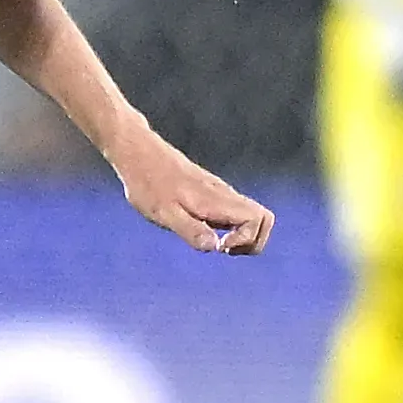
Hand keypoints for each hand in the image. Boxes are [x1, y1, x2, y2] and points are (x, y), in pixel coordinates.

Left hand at [113, 132, 273, 255]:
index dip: (247, 240)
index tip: (220, 246)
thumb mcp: (164, 213)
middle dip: (252, 241)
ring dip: (241, 236)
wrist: (138, 153)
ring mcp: (219, 192)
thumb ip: (190, 230)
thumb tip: (215, 247)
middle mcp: (224, 194)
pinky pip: (236, 212)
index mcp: (216, 200)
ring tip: (216, 244)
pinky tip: (206, 231)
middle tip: (223, 248)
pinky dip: (231, 228)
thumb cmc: (148, 184)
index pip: (258, 219)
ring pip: (251, 215)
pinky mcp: (210, 192)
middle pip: (264, 218)